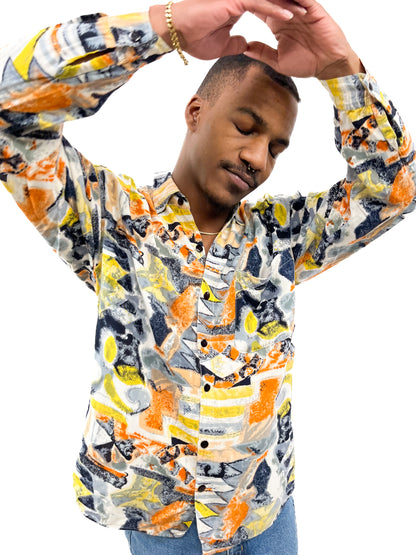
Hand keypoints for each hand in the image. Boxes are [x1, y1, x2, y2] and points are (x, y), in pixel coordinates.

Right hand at [149, 0, 306, 59]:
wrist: (176, 32)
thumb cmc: (193, 38)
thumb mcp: (222, 46)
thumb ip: (237, 43)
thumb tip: (246, 45)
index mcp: (237, 7)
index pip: (265, 9)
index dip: (282, 15)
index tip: (298, 24)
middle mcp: (240, 0)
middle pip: (271, 2)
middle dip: (291, 7)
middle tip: (310, 15)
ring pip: (269, 1)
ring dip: (288, 7)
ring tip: (307, 14)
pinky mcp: (234, 1)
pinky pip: (260, 4)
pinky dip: (275, 10)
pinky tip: (290, 15)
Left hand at [245, 0, 363, 78]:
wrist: (328, 65)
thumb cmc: (306, 63)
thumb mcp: (278, 61)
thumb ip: (262, 53)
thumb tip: (244, 48)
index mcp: (277, 23)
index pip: (259, 8)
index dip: (248, 5)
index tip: (232, 4)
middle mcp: (288, 13)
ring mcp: (300, 9)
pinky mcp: (312, 9)